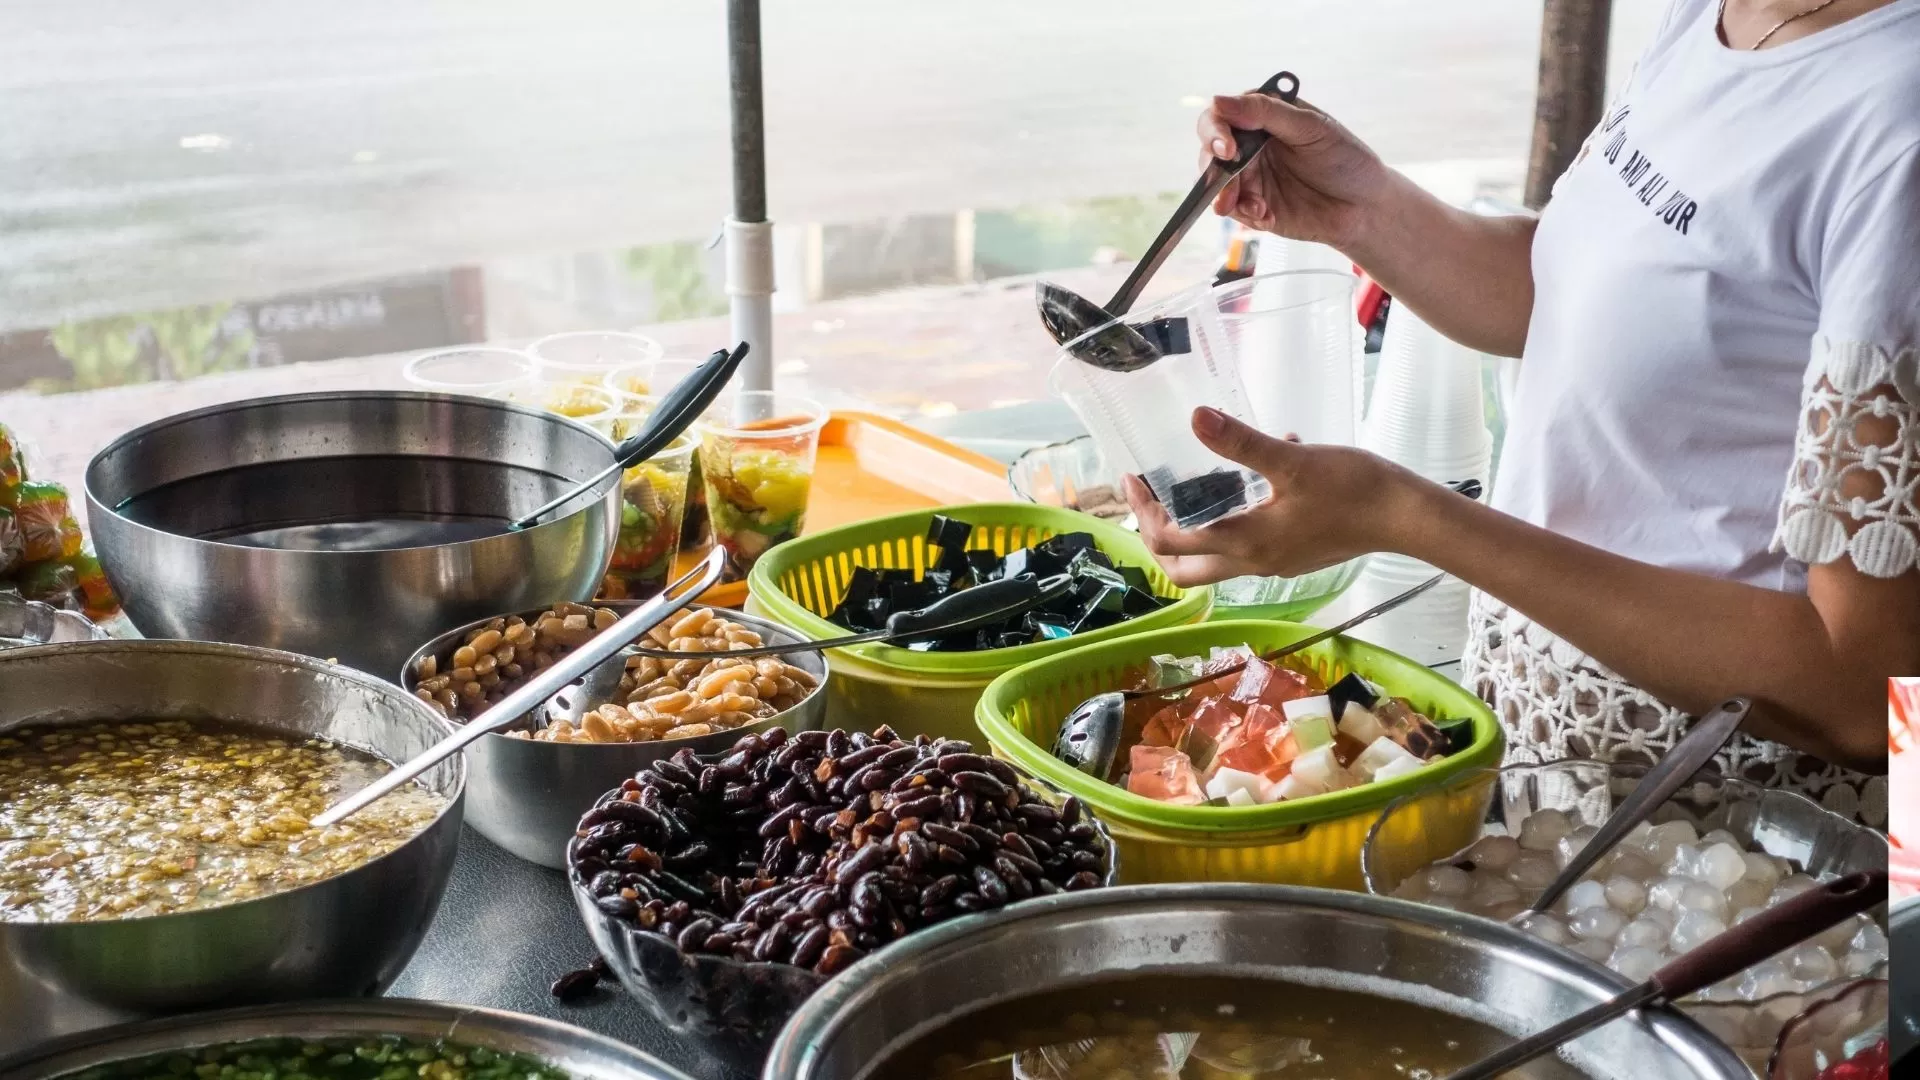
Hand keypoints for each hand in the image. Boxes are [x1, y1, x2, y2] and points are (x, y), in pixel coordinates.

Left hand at [1123, 407, 1409, 586]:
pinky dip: (1232, 516)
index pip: (1171, 542)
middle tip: (1147, 498)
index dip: (1143, 513)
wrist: (1405, 517)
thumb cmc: (1353, 489)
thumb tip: (1196, 417)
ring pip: (1212, 559)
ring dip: (1190, 530)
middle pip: (1183, 568)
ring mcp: (1273, 562)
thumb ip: (1241, 442)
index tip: (1132, 480)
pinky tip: (1260, 470)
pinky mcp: (1291, 553)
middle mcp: (1252, 562)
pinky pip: (1245, 543)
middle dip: (1156, 537)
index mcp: (1244, 543)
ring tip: (1187, 485)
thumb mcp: (1292, 461)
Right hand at [1197, 90, 1388, 249]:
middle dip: (1216, 169)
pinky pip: (1234, 209)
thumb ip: (1266, 112)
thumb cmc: (1346, 160)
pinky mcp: (1253, 205)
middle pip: (1211, 151)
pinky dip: (1246, 214)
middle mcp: (1251, 144)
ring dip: (1228, 197)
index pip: (1222, 115)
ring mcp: (1250, 176)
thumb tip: (1219, 100)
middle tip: (1231, 187)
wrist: (1365, 207)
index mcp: (1264, 116)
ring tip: (1256, 208)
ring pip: (1216, 183)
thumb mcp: (1311, 128)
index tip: (1228, 148)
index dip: (1216, 130)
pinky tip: (1267, 217)